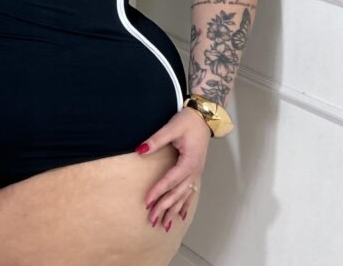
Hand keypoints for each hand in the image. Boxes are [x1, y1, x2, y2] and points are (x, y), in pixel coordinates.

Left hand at [136, 107, 210, 230]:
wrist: (204, 117)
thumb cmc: (188, 121)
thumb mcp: (171, 128)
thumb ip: (156, 140)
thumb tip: (140, 150)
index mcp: (189, 162)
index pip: (170, 180)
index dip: (158, 191)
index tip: (147, 201)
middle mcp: (194, 171)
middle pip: (177, 193)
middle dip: (164, 207)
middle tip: (151, 219)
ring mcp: (196, 173)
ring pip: (184, 196)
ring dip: (173, 210)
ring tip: (164, 225)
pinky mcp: (195, 172)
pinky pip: (190, 193)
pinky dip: (185, 205)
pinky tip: (182, 216)